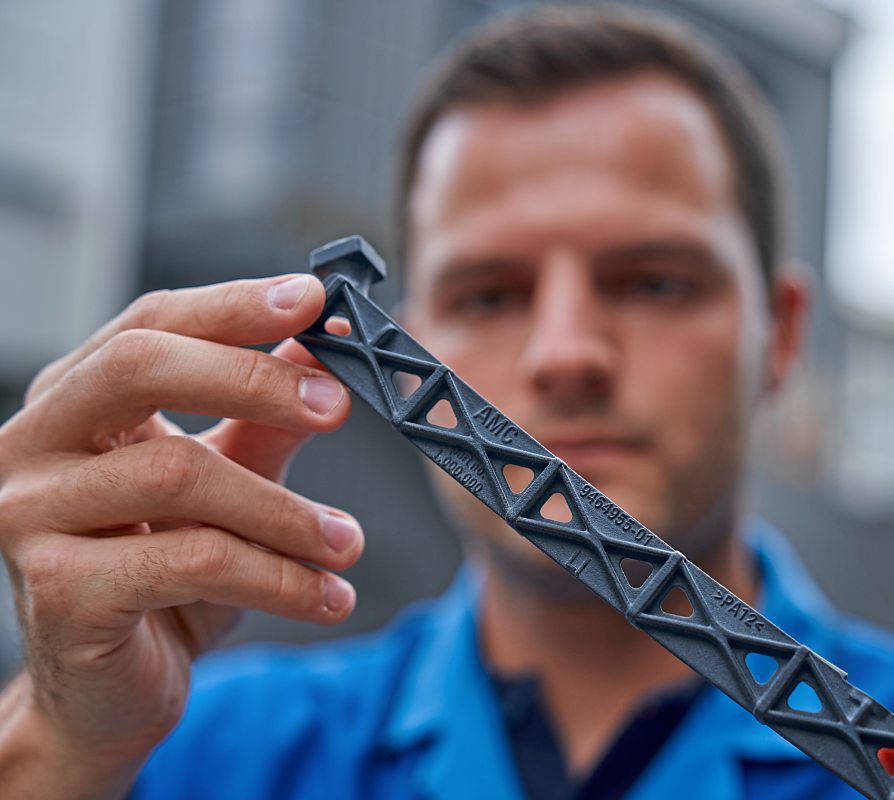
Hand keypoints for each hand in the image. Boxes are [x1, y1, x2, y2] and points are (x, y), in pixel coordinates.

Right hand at [0, 276, 361, 794]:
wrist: (112, 692)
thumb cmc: (166, 578)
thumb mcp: (226, 488)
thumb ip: (264, 419)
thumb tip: (322, 348)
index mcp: (73, 402)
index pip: (149, 323)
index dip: (234, 306)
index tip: (316, 299)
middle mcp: (34, 444)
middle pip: (139, 369)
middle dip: (253, 379)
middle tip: (339, 408)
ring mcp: (31, 514)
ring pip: (179, 475)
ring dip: (286, 511)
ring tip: (347, 543)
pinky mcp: (58, 588)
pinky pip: (191, 562)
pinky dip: (279, 577)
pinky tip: (327, 596)